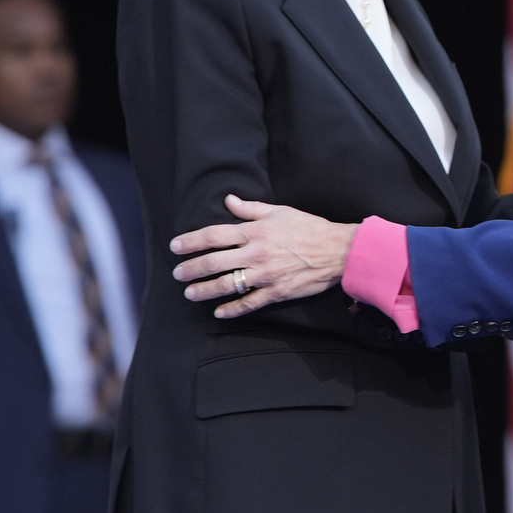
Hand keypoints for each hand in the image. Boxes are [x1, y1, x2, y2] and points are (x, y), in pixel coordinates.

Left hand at [171, 195, 357, 318]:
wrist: (337, 251)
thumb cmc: (309, 228)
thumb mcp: (279, 212)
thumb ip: (250, 209)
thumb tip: (228, 200)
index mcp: (254, 232)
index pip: (213, 236)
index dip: (191, 242)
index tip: (176, 247)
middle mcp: (255, 254)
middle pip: (213, 263)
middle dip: (191, 269)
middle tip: (177, 274)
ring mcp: (264, 275)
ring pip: (226, 285)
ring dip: (204, 291)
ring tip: (190, 293)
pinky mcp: (275, 292)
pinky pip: (248, 303)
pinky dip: (231, 310)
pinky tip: (219, 313)